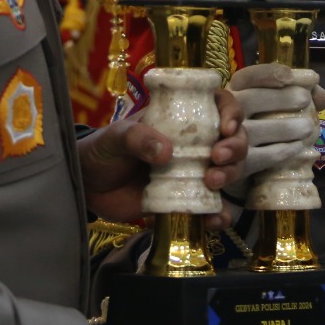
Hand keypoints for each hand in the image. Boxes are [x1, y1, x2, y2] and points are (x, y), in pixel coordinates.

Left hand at [79, 88, 246, 223]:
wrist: (89, 186)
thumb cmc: (103, 150)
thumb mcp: (115, 137)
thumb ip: (137, 138)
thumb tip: (166, 152)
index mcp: (180, 119)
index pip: (218, 105)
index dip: (231, 112)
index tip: (226, 127)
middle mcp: (194, 144)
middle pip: (233, 140)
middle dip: (235, 148)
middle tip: (217, 157)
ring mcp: (193, 173)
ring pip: (230, 171)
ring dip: (230, 175)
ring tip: (211, 182)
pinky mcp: (187, 201)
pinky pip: (213, 208)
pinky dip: (220, 215)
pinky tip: (214, 219)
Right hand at [226, 63, 324, 187]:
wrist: (230, 165)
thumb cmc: (256, 127)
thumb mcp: (272, 109)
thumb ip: (298, 97)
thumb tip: (323, 98)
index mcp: (235, 94)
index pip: (246, 77)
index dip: (266, 74)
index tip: (289, 76)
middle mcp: (223, 113)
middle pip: (246, 100)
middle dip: (278, 98)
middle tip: (305, 99)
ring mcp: (224, 141)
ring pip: (250, 132)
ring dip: (281, 128)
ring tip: (307, 128)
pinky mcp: (231, 166)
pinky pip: (254, 159)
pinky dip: (278, 152)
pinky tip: (296, 148)